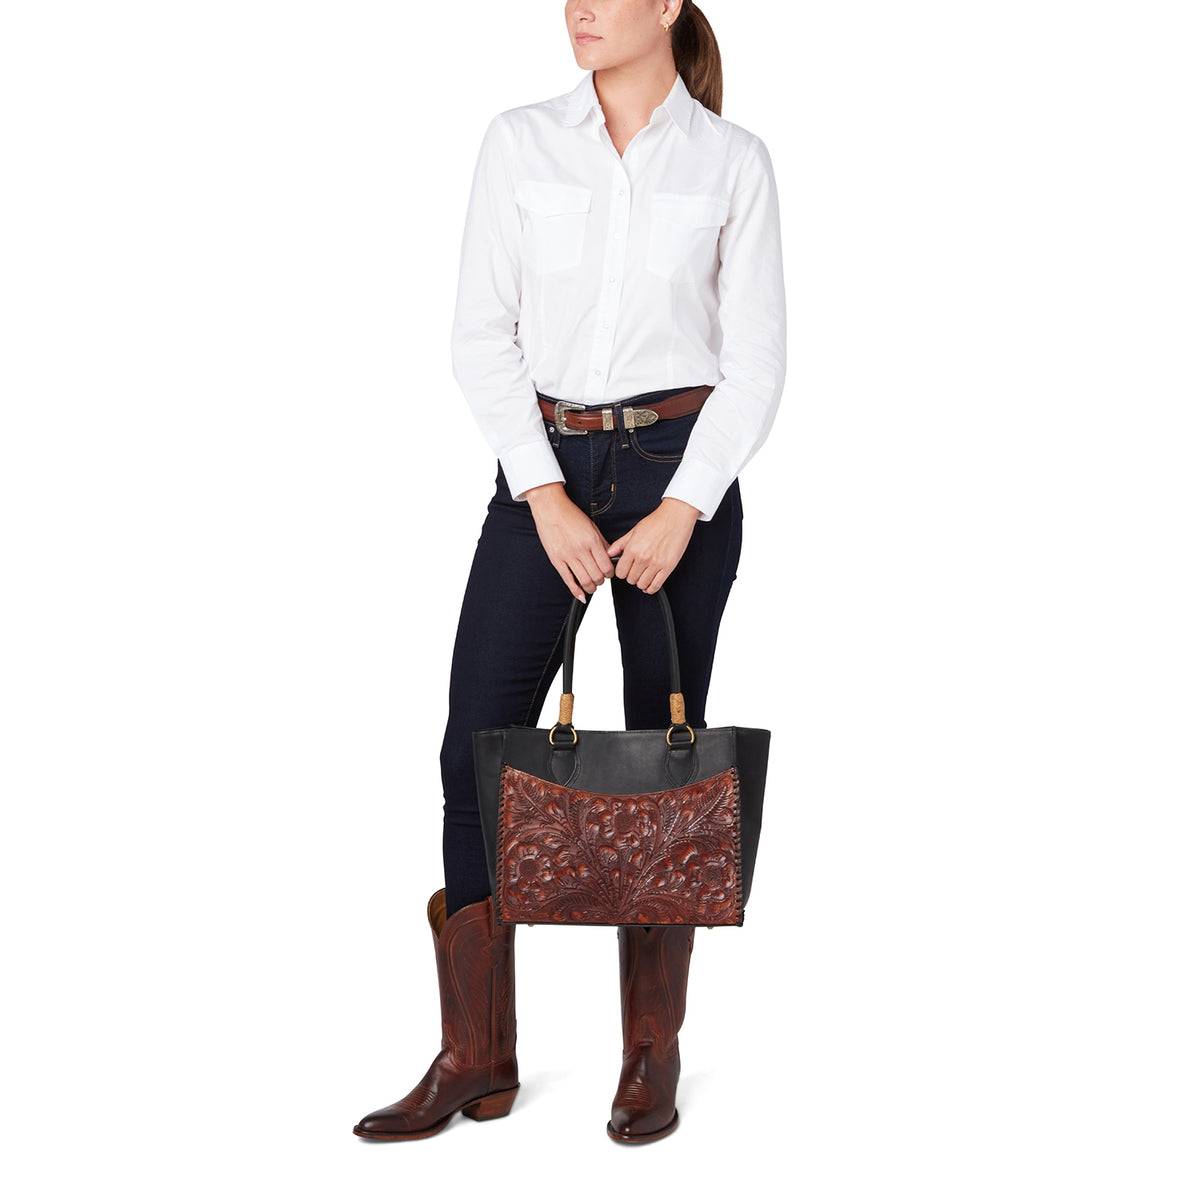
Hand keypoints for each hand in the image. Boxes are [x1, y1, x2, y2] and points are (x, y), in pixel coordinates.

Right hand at [526, 483, 614, 602]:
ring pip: (584, 581)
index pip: (606, 566)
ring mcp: (567, 556)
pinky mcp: (556, 560)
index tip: (608, 573)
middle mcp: (580, 550)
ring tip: (592, 586)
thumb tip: (610, 557)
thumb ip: (602, 543)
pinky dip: (576, 591)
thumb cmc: (571, 515)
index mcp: (591, 541)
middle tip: (600, 579)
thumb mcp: (592, 526)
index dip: (610, 573)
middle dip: (601, 581)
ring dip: (591, 587)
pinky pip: (568, 580)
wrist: (550, 508)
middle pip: (597, 576)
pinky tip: (581, 596)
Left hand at [609, 498, 699, 594]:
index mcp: (633, 549)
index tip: (625, 569)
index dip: (621, 572)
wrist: (676, 517)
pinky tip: (650, 582)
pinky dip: (651, 588)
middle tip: (636, 570)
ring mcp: (656, 564)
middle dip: (631, 576)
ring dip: (641, 582)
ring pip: (642, 584)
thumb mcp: (634, 531)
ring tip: (644, 574)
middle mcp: (643, 558)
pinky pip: (656, 586)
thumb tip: (609, 553)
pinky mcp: (668, 568)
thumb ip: (620, 544)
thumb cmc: (657, 521)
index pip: (620, 572)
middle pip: (630, 579)